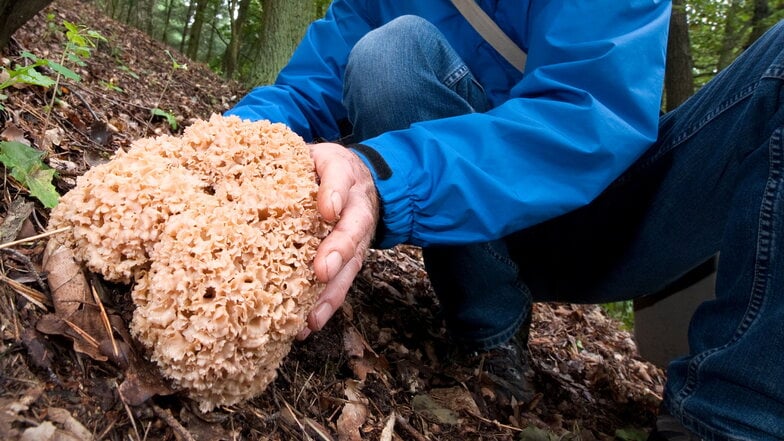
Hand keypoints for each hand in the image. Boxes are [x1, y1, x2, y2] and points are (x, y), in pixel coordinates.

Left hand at [299, 142, 378, 338]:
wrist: (357, 177)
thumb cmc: (321, 167)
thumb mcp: (311, 153)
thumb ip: (293, 160)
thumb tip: (249, 173)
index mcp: (344, 174)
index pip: (341, 178)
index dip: (335, 193)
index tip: (327, 210)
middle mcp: (357, 207)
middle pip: (354, 229)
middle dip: (339, 251)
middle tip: (322, 272)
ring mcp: (357, 236)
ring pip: (351, 265)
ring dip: (333, 292)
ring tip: (313, 317)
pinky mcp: (350, 259)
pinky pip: (341, 283)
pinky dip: (326, 306)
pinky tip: (307, 326)